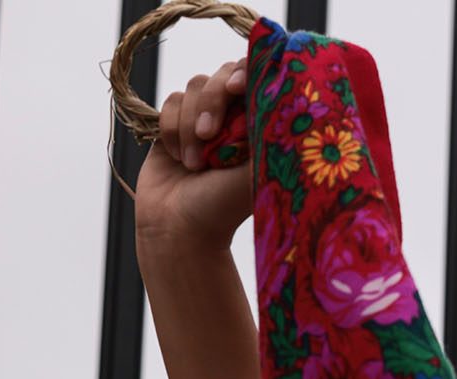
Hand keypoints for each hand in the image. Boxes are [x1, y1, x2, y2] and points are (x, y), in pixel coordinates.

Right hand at [134, 59, 250, 251]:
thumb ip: (269, 136)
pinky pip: (169, 101)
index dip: (246, 73)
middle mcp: (235, 118)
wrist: (178, 228)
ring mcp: (203, 118)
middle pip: (222, 75)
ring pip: (193, 87)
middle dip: (212, 101)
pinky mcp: (174, 123)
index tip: (236, 89)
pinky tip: (178, 159)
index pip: (258, 78)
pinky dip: (171, 129)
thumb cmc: (222, 208)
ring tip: (194, 164)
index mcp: (261, 126)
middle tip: (209, 134)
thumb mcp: (255, 174)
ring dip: (189, 125)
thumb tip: (287, 101)